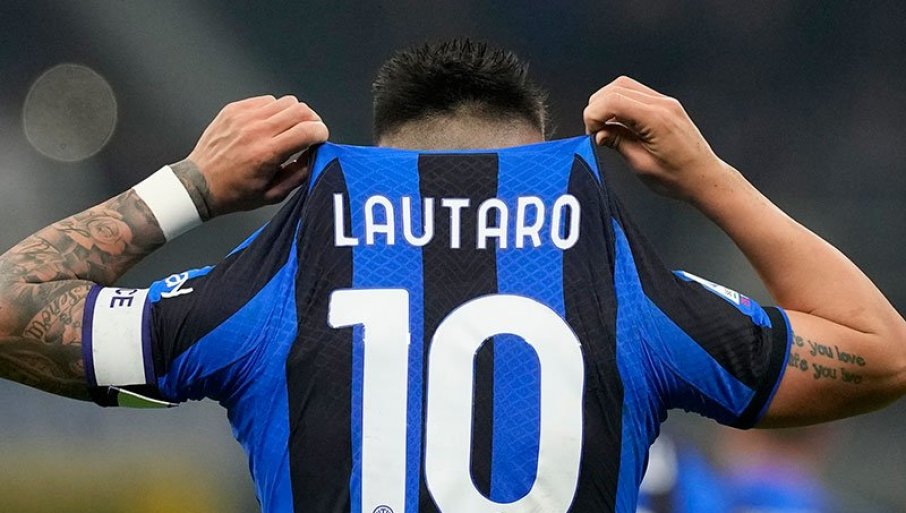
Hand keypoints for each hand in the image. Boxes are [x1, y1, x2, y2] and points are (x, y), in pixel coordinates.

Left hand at [187, 95, 329, 215]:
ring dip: (294, 114)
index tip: (320, 140)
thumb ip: (298, 175)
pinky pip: (266, 100)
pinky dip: (274, 110)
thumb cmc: (234, 193)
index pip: (308, 130)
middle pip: (300, 110)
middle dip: (312, 121)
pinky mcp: (234, 110)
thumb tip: (314, 156)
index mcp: (267, 153)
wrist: (199, 184)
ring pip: (285, 101)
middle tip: (309, 133)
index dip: (321, 133)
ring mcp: (244, 117)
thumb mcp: (272, 195)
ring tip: (288, 129)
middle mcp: (257, 131)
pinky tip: (269, 125)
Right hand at [583, 76, 725, 200]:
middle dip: (598, 108)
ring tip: (606, 128)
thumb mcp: (641, 164)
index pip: (613, 100)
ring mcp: (665, 102)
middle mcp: (662, 105)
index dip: (594, 115)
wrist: (704, 177)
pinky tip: (619, 124)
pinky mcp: (665, 106)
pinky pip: (636, 94)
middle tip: (596, 131)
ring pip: (624, 87)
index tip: (592, 133)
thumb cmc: (679, 177)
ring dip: (608, 103)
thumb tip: (599, 134)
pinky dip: (620, 104)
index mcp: (656, 119)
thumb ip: (618, 143)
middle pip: (616, 88)